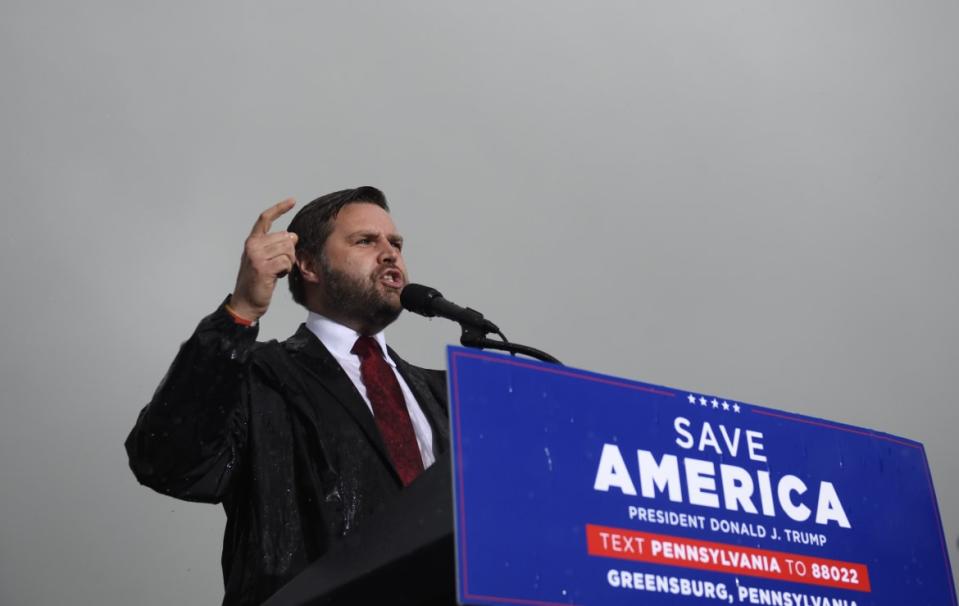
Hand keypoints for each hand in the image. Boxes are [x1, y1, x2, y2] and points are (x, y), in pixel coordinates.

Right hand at [229, 199, 297, 321]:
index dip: (280, 208)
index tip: (292, 200)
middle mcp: (252, 245)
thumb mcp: (264, 260)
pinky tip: (277, 276)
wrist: (246, 303)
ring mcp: (256, 256)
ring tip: (278, 271)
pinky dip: (286, 270)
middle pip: (285, 237)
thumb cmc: (257, 282)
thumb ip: (276, 246)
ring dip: (288, 262)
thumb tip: (293, 235)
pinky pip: (286, 262)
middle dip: (289, 252)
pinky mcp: (262, 268)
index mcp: (252, 241)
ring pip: (287, 249)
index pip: (265, 219)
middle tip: (280, 265)